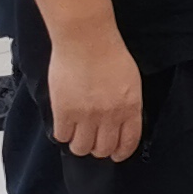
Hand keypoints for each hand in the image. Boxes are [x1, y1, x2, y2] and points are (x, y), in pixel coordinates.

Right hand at [45, 24, 144, 161]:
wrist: (86, 39)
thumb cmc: (109, 53)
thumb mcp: (130, 80)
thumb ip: (128, 104)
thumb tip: (122, 122)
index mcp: (130, 107)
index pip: (128, 142)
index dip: (121, 152)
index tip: (116, 154)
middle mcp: (110, 116)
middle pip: (103, 149)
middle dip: (98, 149)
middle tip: (92, 141)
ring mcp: (87, 115)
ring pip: (81, 147)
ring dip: (79, 144)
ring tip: (77, 134)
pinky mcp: (65, 111)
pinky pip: (62, 136)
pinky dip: (63, 134)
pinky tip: (65, 124)